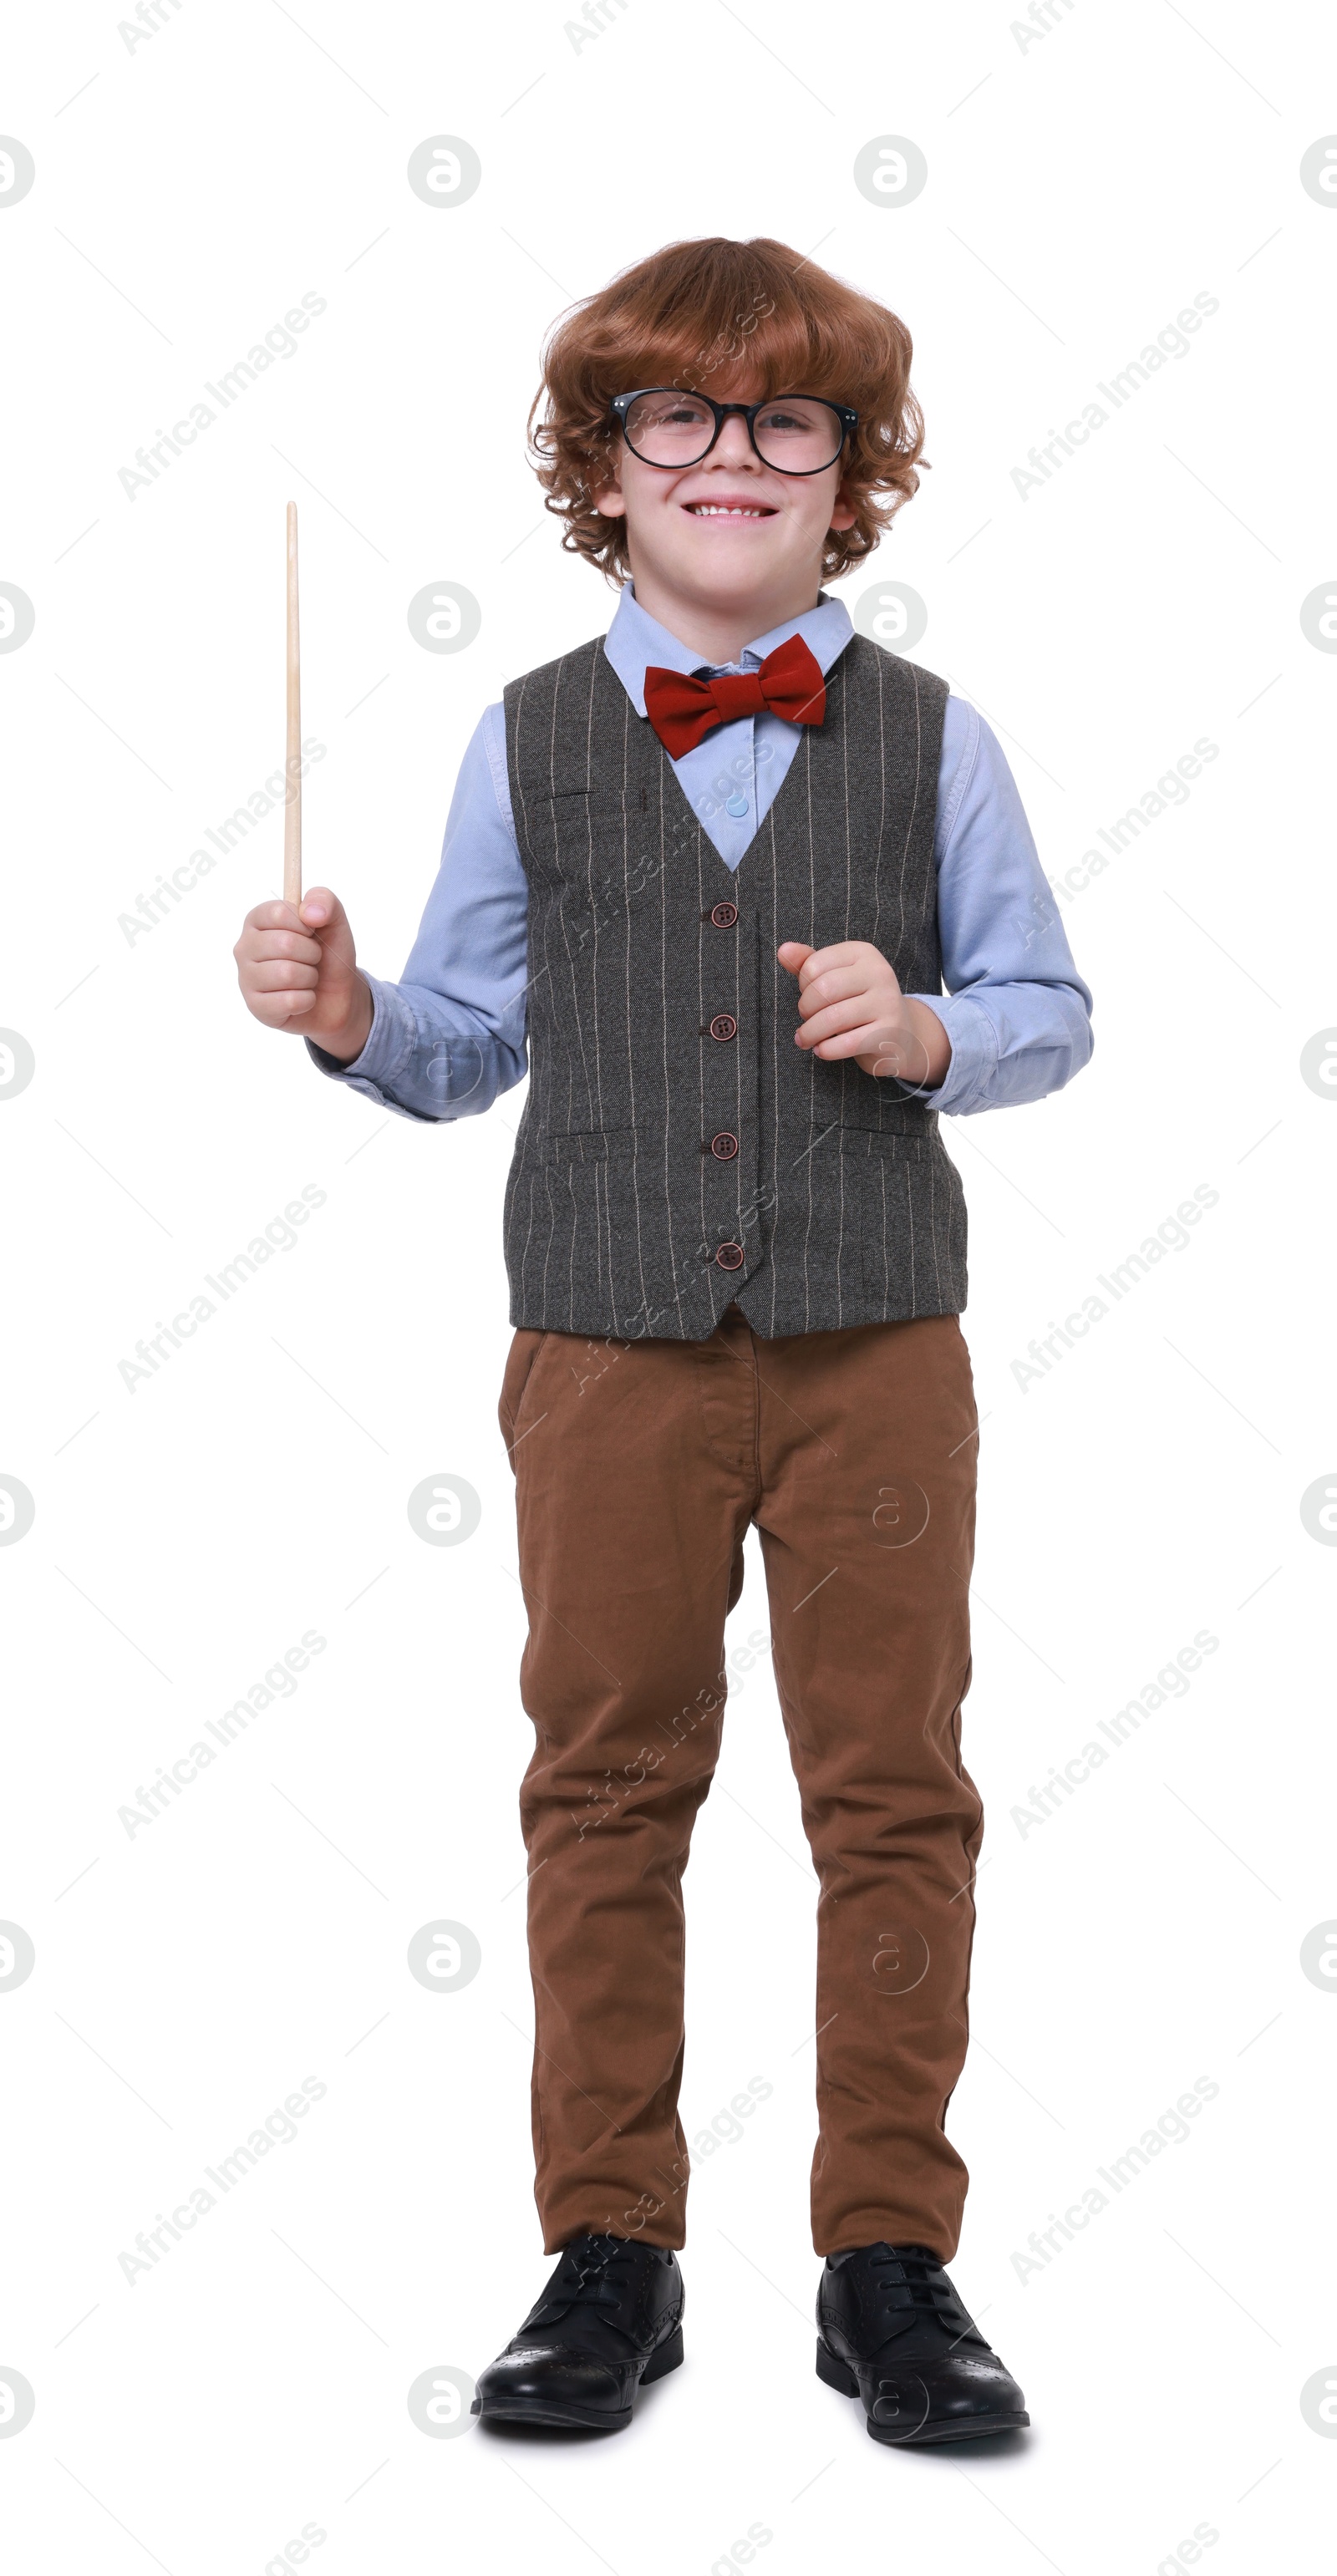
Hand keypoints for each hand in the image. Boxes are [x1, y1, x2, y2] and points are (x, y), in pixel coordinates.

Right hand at [232, 888, 372, 1059]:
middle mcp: (245, 947)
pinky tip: (303, 998)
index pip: (278, 912)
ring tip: (308, 978)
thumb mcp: (334, 921)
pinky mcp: (256, 1007)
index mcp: (257, 920)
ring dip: (310, 977)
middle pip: (284, 944)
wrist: (338, 995)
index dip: (305, 924)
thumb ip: (324, 900)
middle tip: (312, 959)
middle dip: (311, 953)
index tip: (311, 932)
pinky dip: (308, 1000)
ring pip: (287, 974)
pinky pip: (290, 1001)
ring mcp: (246, 979)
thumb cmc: (328, 955)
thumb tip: (309, 913)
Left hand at [777, 939, 949, 1087]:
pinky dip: (826, 1050)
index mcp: (863, 953)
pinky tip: (822, 1050)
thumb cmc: (859, 1001)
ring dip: (810, 1033)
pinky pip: (847, 1043)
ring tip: (806, 1040)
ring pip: (832, 1018)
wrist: (902, 1033)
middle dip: (805, 1009)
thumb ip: (808, 963)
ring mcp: (887, 1002)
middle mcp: (879, 972)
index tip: (810, 997)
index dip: (803, 986)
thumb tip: (783, 950)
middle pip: (822, 989)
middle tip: (807, 1020)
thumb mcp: (836, 977)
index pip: (814, 965)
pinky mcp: (889, 1032)